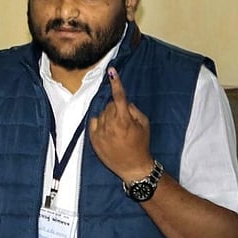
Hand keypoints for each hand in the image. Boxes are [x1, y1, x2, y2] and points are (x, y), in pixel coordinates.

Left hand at [88, 67, 153, 181]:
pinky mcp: (93, 139)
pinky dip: (100, 123)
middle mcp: (110, 125)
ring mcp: (100, 133)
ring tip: (117, 129)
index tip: (111, 71)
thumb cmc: (141, 144)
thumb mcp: (144, 125)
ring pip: (102, 113)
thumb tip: (123, 102)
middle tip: (125, 120)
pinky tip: (108, 131)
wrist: (132, 166)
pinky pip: (94, 121)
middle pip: (110, 105)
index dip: (116, 83)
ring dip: (109, 116)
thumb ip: (133, 110)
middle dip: (117, 108)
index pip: (120, 97)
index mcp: (124, 121)